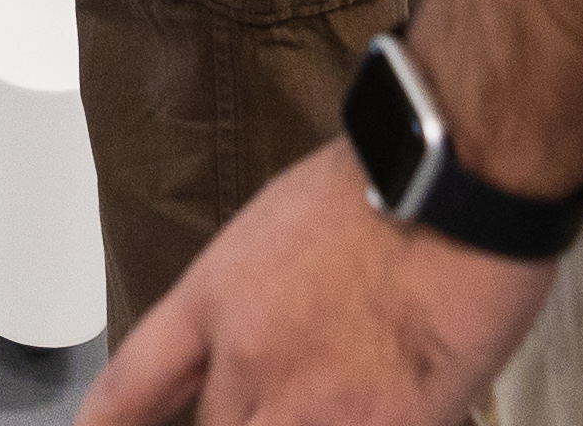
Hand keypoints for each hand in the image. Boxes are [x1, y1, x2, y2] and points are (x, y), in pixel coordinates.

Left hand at [77, 143, 557, 425]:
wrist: (452, 182)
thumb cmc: (383, 185)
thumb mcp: (276, 227)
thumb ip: (254, 297)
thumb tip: (264, 335)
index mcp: (213, 299)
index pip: (129, 386)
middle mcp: (246, 359)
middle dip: (240, 421)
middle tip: (283, 396)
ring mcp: (312, 404)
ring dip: (294, 425)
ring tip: (335, 392)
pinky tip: (384, 406)